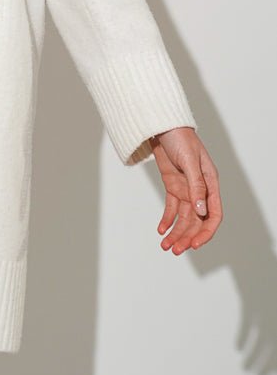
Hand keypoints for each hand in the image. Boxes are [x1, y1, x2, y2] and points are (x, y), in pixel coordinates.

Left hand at [150, 127, 222, 254]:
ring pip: (183, 217)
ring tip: (165, 246)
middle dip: (186, 237)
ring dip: (175, 232)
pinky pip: (171, 208)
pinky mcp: (173, 185)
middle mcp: (200, 189)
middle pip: (196, 221)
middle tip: (174, 250)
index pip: (213, 215)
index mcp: (210, 184)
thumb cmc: (180, 138)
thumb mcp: (190, 161)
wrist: (162, 125)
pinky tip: (160, 230)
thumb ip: (196, 186)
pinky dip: (167, 220)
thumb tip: (201, 211)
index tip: (193, 245)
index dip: (205, 232)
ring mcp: (186, 188)